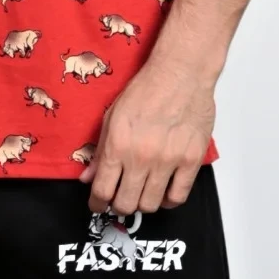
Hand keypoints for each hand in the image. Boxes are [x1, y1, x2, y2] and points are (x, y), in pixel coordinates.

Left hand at [78, 60, 215, 214]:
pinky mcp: (191, 161)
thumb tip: (87, 177)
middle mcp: (141, 157)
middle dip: (118, 205)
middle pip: (126, 204)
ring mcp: (168, 161)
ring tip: (141, 192)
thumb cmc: (145, 90)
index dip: (97, 204)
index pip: (102, 191)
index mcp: (118, 145)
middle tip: (120, 198)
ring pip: (151, 205)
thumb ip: (99, 150)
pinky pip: (178, 197)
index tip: (97, 204)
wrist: (180, 73)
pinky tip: (164, 191)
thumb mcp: (112, 116)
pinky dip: (168, 200)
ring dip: (143, 203)